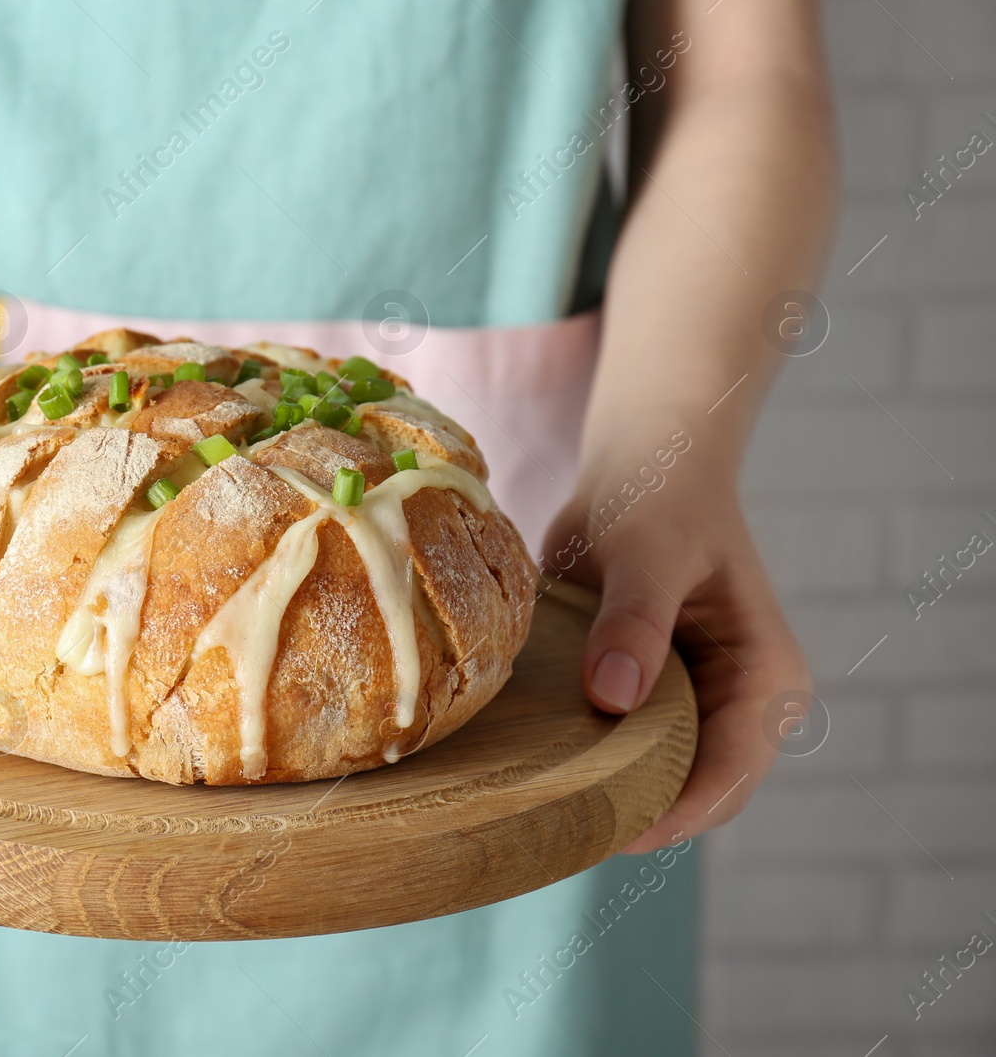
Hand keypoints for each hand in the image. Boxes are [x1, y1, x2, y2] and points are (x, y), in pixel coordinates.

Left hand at [540, 447, 810, 852]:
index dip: (672, 816)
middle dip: (632, 817)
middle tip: (550, 828)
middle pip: (692, 796)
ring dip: (602, 795)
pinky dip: (582, 762)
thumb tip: (614, 698)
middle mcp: (739, 708)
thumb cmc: (658, 499)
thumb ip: (634, 621)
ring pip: (652, 782)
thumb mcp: (647, 552)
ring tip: (533, 808)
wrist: (641, 466)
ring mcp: (694, 709)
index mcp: (766, 682)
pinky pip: (619, 752)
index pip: (729, 778)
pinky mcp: (649, 701)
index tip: (605, 830)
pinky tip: (530, 769)